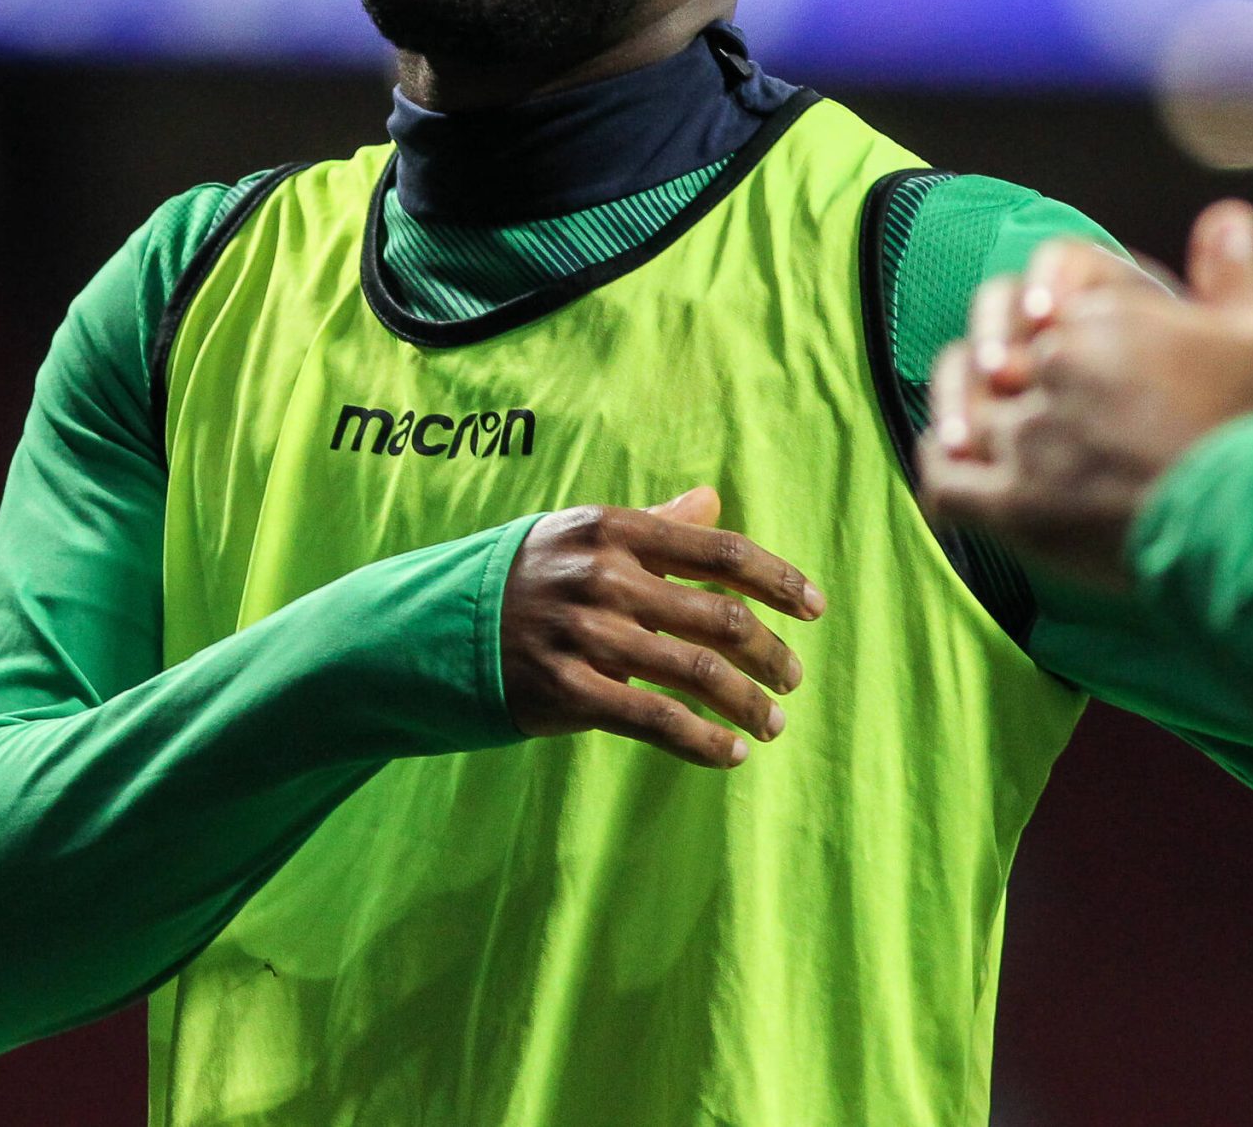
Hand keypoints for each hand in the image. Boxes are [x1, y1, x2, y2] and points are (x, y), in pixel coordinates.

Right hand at [502, 487, 825, 767]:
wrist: (437, 628)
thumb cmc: (529, 579)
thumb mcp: (582, 536)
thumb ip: (652, 525)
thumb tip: (713, 500)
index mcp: (613, 530)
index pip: (718, 550)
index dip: (777, 579)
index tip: (814, 607)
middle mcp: (603, 577)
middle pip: (718, 617)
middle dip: (769, 653)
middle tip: (791, 677)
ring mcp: (585, 635)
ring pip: (697, 673)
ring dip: (749, 704)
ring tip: (772, 722)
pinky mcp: (567, 691)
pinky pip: (656, 720)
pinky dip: (705, 741)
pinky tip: (731, 753)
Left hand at [920, 200, 1252, 588]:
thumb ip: (1233, 272)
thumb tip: (1227, 216)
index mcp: (1102, 317)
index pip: (1031, 299)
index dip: (1034, 316)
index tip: (1047, 331)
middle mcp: (1053, 369)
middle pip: (991, 356)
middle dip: (1001, 372)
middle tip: (1016, 391)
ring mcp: (1030, 439)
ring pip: (963, 412)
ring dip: (967, 418)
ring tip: (982, 432)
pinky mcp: (1017, 508)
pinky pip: (944, 480)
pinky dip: (944, 469)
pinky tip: (961, 469)